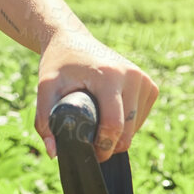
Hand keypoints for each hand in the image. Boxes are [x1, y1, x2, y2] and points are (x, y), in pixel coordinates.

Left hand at [34, 30, 158, 160]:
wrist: (72, 40)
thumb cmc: (57, 65)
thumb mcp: (44, 88)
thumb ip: (44, 120)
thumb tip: (54, 153)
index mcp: (110, 76)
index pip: (114, 124)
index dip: (103, 147)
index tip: (89, 154)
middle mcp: (132, 76)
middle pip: (128, 130)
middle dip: (110, 145)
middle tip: (91, 146)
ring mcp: (144, 80)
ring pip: (137, 126)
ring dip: (118, 135)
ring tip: (95, 121)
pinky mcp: (150, 85)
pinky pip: (141, 117)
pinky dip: (127, 124)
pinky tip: (108, 111)